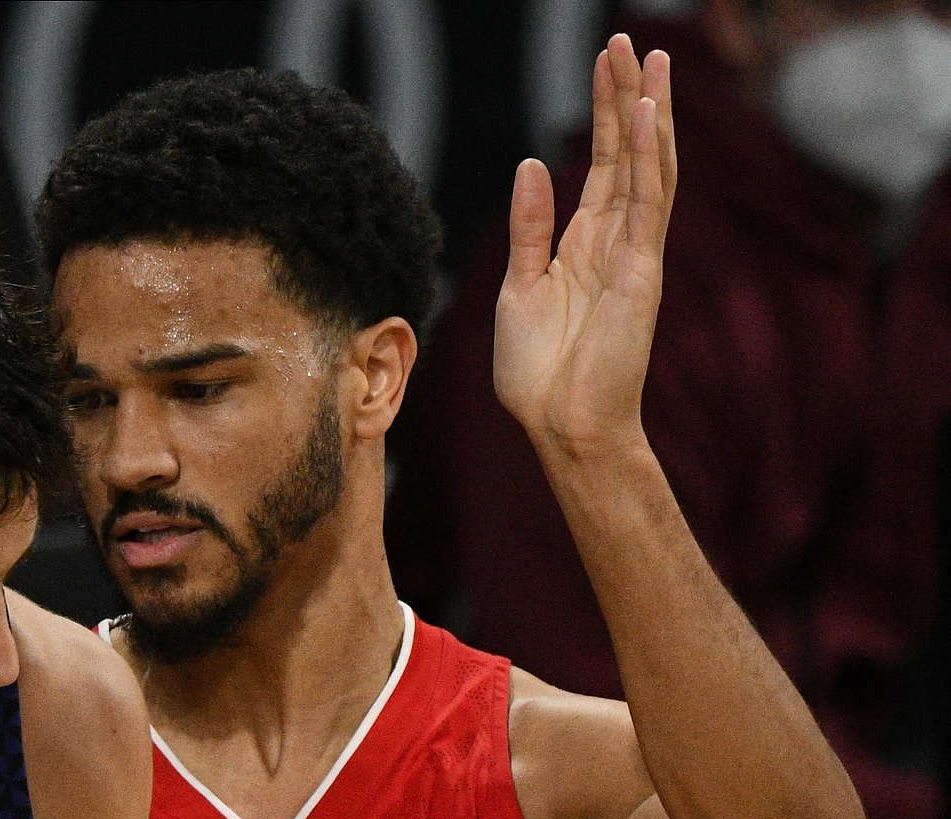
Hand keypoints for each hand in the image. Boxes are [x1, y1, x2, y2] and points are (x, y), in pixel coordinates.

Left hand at [492, 34, 674, 456]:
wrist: (561, 426)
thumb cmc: (539, 373)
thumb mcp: (518, 288)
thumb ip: (528, 228)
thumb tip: (533, 165)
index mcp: (585, 244)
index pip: (603, 163)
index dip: (605, 112)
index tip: (606, 62)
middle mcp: (616, 240)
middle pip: (629, 153)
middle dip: (628, 98)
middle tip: (627, 42)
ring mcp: (634, 253)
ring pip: (648, 168)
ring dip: (649, 114)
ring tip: (650, 61)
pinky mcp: (641, 271)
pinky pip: (649, 204)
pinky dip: (650, 159)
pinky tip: (648, 117)